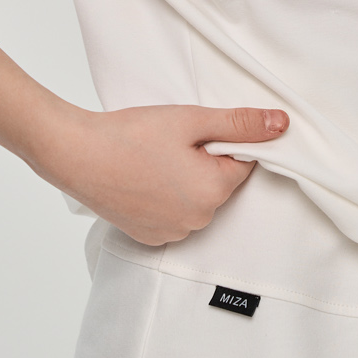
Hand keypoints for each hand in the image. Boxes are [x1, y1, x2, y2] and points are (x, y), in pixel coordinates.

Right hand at [42, 104, 289, 244]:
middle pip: (219, 184)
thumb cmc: (131, 134)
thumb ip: (240, 123)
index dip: (221, 142)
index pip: (242, 163)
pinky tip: (141, 179)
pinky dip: (164, 198)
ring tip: (151, 160)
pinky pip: (173, 215)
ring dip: (184, 181)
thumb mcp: (191, 120)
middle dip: (203, 162)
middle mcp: (198, 220)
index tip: (193, 133)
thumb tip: (282, 125)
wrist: (75, 154)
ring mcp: (172, 232)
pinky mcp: (149, 236)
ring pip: (196, 200)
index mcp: (214, 190)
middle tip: (170, 144)